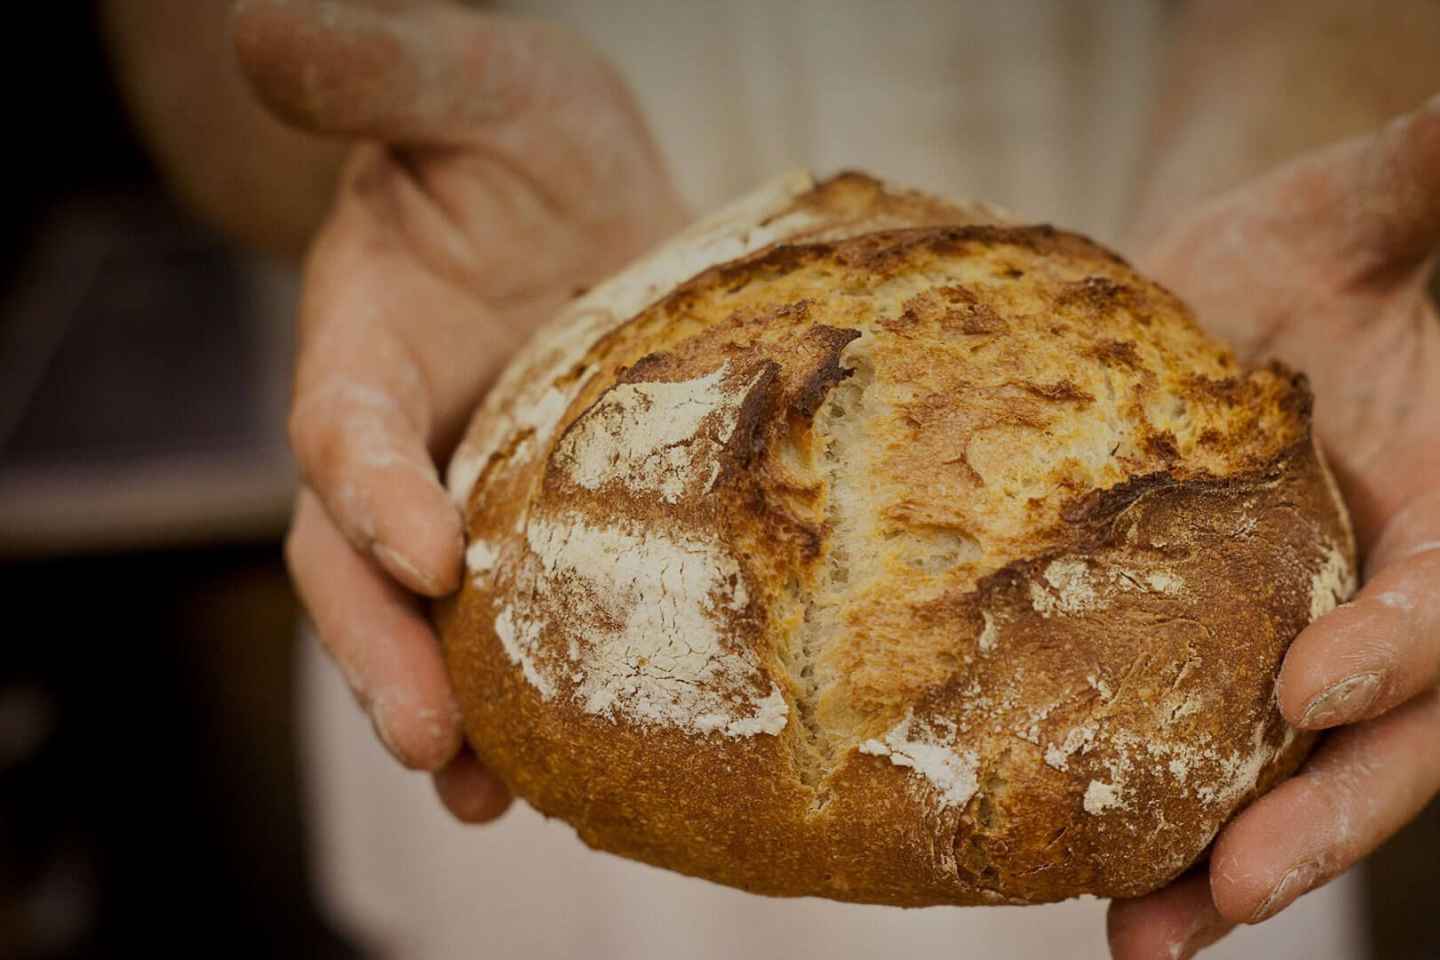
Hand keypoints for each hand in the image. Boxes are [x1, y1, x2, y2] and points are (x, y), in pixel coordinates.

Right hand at [232, 0, 687, 820]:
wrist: (585, 190)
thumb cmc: (516, 133)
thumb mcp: (473, 83)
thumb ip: (385, 69)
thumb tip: (267, 26)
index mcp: (368, 342)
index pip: (346, 431)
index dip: (372, 491)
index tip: (424, 550)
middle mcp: (404, 439)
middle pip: (358, 567)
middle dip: (383, 654)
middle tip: (429, 745)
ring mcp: (470, 489)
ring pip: (428, 619)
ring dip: (449, 707)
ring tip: (489, 799)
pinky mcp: (545, 520)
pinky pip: (521, 616)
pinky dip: (532, 690)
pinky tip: (572, 763)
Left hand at [1106, 51, 1439, 957]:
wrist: (1203, 320)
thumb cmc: (1287, 268)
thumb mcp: (1346, 218)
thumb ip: (1437, 180)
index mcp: (1438, 509)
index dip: (1399, 647)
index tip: (1316, 685)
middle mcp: (1377, 610)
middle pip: (1386, 743)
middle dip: (1322, 821)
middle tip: (1236, 886)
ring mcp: (1291, 660)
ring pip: (1292, 794)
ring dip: (1226, 879)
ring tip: (1148, 943)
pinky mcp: (1204, 684)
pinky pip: (1196, 781)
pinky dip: (1154, 850)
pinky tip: (1093, 905)